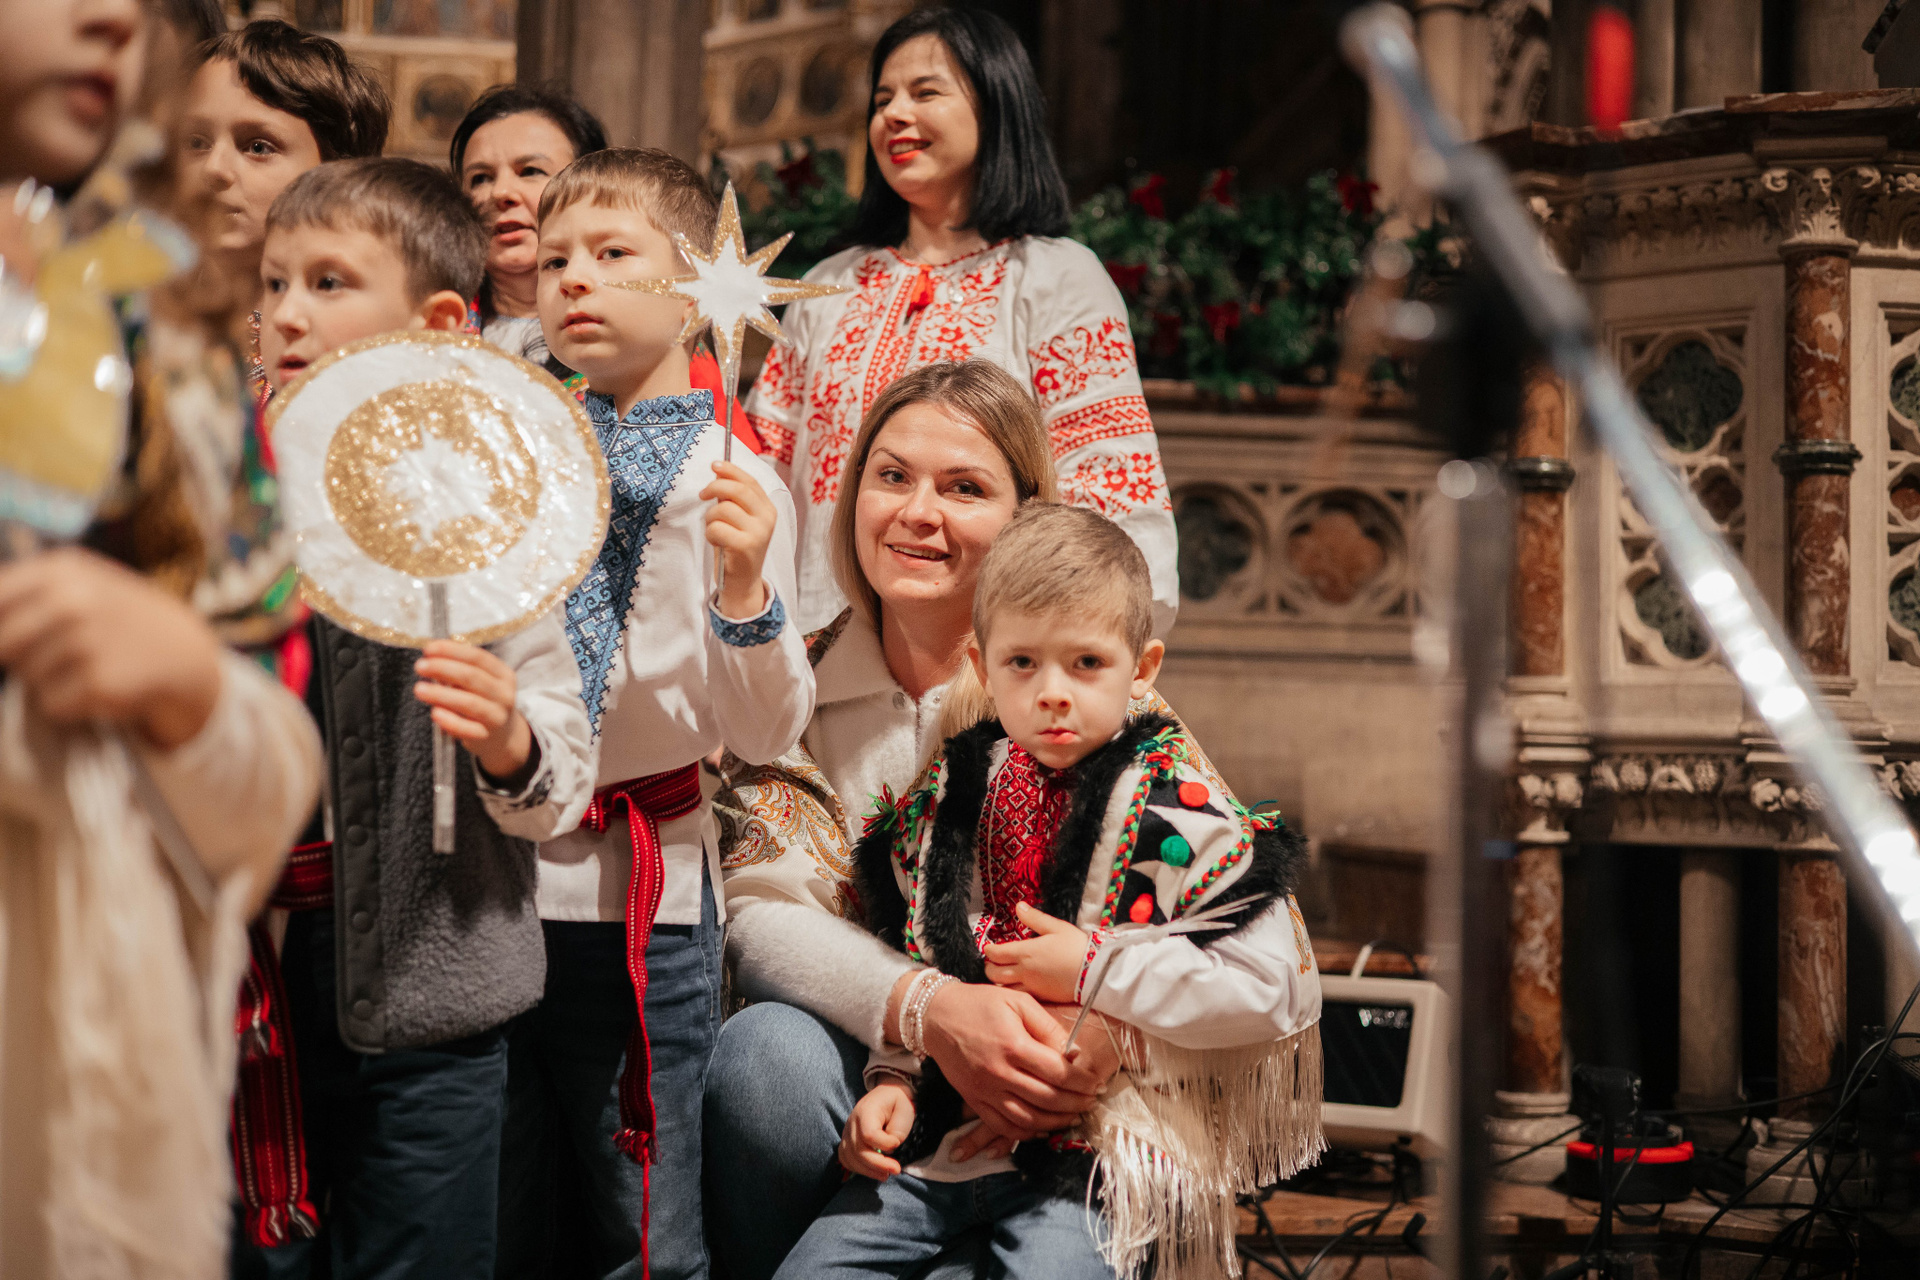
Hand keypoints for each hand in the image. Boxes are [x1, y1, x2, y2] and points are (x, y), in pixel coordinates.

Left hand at [0, 547, 221, 748]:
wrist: (183, 652)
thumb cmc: (115, 617)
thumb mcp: (76, 585)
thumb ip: (18, 593)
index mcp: (61, 570)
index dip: (1, 628)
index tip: (12, 645)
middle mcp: (72, 601)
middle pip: (3, 644)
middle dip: (21, 656)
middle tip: (56, 653)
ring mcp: (86, 642)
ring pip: (26, 676)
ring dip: (47, 679)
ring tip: (86, 666)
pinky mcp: (98, 682)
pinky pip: (51, 704)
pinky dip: (68, 703)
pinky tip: (98, 686)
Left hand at [412, 640, 532, 781]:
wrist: (502, 735)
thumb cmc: (483, 701)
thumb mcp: (482, 682)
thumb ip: (460, 669)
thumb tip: (431, 656)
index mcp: (503, 675)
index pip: (478, 657)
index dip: (452, 651)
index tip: (428, 649)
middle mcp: (504, 694)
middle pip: (472, 677)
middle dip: (443, 669)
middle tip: (420, 666)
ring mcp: (497, 717)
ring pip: (469, 703)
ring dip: (441, 694)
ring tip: (419, 689)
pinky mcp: (485, 736)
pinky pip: (466, 729)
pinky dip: (449, 721)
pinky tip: (435, 713)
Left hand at [701, 460, 774, 619]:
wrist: (742, 582)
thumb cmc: (736, 547)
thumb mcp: (741, 520)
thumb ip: (734, 499)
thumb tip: (719, 474)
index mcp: (768, 509)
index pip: (749, 481)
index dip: (731, 470)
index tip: (715, 465)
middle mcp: (767, 518)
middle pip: (737, 490)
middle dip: (714, 487)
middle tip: (702, 495)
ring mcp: (758, 532)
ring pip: (723, 508)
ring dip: (710, 518)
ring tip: (715, 529)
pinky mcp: (745, 546)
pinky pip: (716, 527)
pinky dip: (710, 533)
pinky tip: (717, 542)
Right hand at [839, 1080, 915, 1180]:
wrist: (887, 1094)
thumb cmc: (898, 1103)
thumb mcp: (904, 1111)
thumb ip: (896, 1132)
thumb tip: (888, 1151)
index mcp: (866, 1111)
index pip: (868, 1134)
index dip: (884, 1144)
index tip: (897, 1144)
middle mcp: (852, 1122)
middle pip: (858, 1150)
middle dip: (877, 1164)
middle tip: (896, 1170)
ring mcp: (847, 1132)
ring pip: (850, 1157)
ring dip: (868, 1170)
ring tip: (885, 1175)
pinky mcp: (847, 1141)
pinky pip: (846, 1159)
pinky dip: (857, 1169)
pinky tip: (872, 1171)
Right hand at [919, 982, 1103, 1144]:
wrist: (936, 1015)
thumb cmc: (981, 1003)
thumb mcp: (1018, 1002)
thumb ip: (1048, 1028)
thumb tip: (1076, 1053)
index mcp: (1014, 1045)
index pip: (1058, 1073)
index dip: (1082, 1082)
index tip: (1095, 1083)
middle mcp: (999, 1072)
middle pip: (1047, 1099)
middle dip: (1075, 1104)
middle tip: (1091, 1102)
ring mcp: (985, 1090)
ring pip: (1027, 1119)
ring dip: (1055, 1122)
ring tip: (1073, 1117)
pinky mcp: (974, 1100)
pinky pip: (1002, 1126)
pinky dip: (1025, 1133)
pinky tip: (1042, 1129)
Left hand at [983, 902, 1089, 1003]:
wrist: (1096, 973)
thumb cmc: (1077, 947)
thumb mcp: (1057, 927)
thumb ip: (1035, 918)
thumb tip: (1019, 907)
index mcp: (1026, 952)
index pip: (996, 954)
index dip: (988, 950)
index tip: (988, 947)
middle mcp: (1024, 972)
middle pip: (994, 974)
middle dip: (989, 967)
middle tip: (992, 962)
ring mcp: (1032, 987)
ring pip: (1004, 989)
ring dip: (999, 982)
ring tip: (1002, 975)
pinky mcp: (1042, 998)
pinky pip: (1020, 996)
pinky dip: (1013, 991)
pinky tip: (1018, 986)